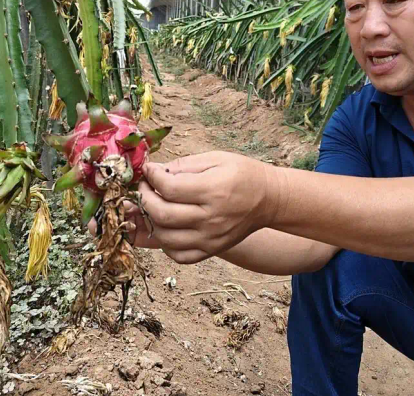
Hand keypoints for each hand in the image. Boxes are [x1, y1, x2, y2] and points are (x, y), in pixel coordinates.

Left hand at [129, 151, 278, 263]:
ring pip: (165, 238)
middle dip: (144, 199)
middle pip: (162, 214)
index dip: (152, 177)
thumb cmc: (243, 174)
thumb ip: (184, 165)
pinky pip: (179, 255)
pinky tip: (166, 228)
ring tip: (152, 207)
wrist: (269, 199)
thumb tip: (155, 171)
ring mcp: (211, 238)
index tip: (149, 170)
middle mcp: (211, 218)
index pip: (169, 188)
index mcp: (213, 190)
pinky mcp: (212, 250)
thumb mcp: (216, 158)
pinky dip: (165, 244)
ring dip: (151, 222)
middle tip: (145, 187)